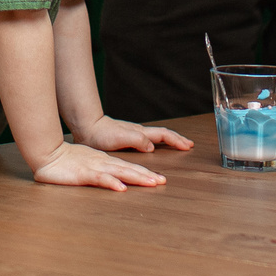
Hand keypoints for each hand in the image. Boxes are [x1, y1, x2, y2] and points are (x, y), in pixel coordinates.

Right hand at [30, 141, 166, 190]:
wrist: (47, 153)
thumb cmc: (64, 162)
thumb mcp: (85, 166)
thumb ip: (98, 172)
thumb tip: (111, 180)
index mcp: (103, 162)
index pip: (127, 167)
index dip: (143, 173)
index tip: (157, 179)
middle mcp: (102, 163)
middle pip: (128, 169)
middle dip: (146, 175)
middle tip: (162, 181)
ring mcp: (94, 167)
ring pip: (120, 172)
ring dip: (137, 177)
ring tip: (152, 183)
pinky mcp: (83, 174)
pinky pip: (100, 179)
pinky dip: (112, 183)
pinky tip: (122, 188)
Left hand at [76, 117, 194, 156]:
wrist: (87, 127)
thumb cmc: (101, 134)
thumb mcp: (120, 138)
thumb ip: (137, 140)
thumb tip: (152, 147)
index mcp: (140, 133)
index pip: (163, 135)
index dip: (176, 140)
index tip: (188, 146)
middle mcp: (139, 132)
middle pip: (163, 134)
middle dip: (176, 139)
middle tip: (188, 145)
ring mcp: (133, 134)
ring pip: (155, 136)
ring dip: (168, 141)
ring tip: (176, 145)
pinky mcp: (126, 138)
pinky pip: (147, 140)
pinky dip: (156, 143)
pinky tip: (152, 147)